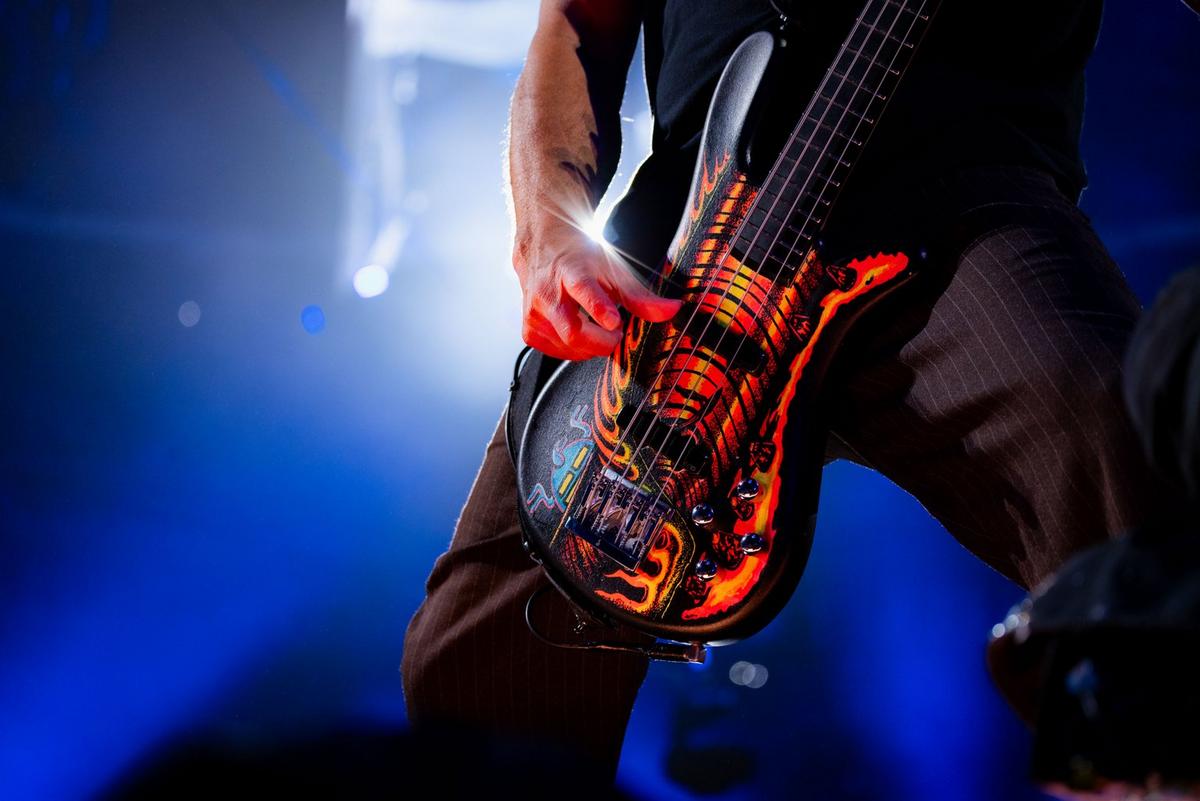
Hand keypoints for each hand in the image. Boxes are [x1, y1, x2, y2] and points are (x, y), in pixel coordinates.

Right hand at [513, 219, 680, 359]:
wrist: (544, 244)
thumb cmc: (581, 258)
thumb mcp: (613, 271)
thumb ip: (641, 297)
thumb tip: (673, 311)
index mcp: (573, 272)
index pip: (583, 290)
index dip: (599, 308)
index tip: (614, 322)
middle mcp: (549, 292)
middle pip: (572, 330)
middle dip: (601, 341)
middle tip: (616, 334)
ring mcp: (535, 311)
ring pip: (565, 345)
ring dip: (589, 347)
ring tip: (599, 332)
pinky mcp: (529, 328)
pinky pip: (554, 351)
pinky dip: (572, 350)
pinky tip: (581, 338)